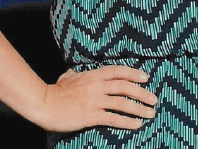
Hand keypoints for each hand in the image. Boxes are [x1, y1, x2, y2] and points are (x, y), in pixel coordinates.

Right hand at [36, 65, 157, 131]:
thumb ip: (74, 74)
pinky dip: (127, 122)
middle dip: (142, 93)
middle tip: (154, 99)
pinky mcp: (91, 115)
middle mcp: (97, 86)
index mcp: (93, 75)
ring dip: (140, 109)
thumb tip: (73, 72)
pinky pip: (114, 118)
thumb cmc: (54, 92)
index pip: (119, 71)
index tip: (146, 78)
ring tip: (150, 113)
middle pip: (126, 87)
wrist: (44, 104)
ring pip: (123, 103)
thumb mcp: (66, 78)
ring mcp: (95, 100)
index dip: (134, 74)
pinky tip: (137, 125)